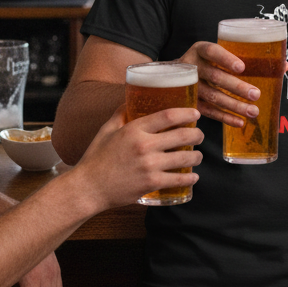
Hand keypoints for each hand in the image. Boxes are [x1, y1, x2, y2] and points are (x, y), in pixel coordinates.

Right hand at [75, 105, 202, 211]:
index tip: (195, 113)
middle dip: (197, 135)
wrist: (87, 188)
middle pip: (182, 135)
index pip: (168, 115)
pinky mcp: (151, 184)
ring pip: (184, 158)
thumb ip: (121, 113)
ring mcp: (149, 166)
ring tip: (198, 156)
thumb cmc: (96, 158)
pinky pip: (178, 179)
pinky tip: (193, 176)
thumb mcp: (106, 130)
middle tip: (200, 136)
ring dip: (197, 157)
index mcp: (134, 129)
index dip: (186, 113)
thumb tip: (130, 98)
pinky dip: (190, 178)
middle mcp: (144, 146)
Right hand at [180, 41, 261, 127]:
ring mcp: (189, 86)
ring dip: (234, 105)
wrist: (174, 75)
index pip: (212, 51)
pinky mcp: (190, 102)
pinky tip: (239, 121)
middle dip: (237, 87)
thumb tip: (277, 65)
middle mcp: (192, 67)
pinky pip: (209, 111)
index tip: (242, 68)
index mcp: (199, 50)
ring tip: (253, 111)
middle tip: (256, 94)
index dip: (226, 59)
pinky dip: (225, 117)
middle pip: (215, 77)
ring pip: (213, 96)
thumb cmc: (205, 62)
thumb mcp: (214, 54)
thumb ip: (236, 57)